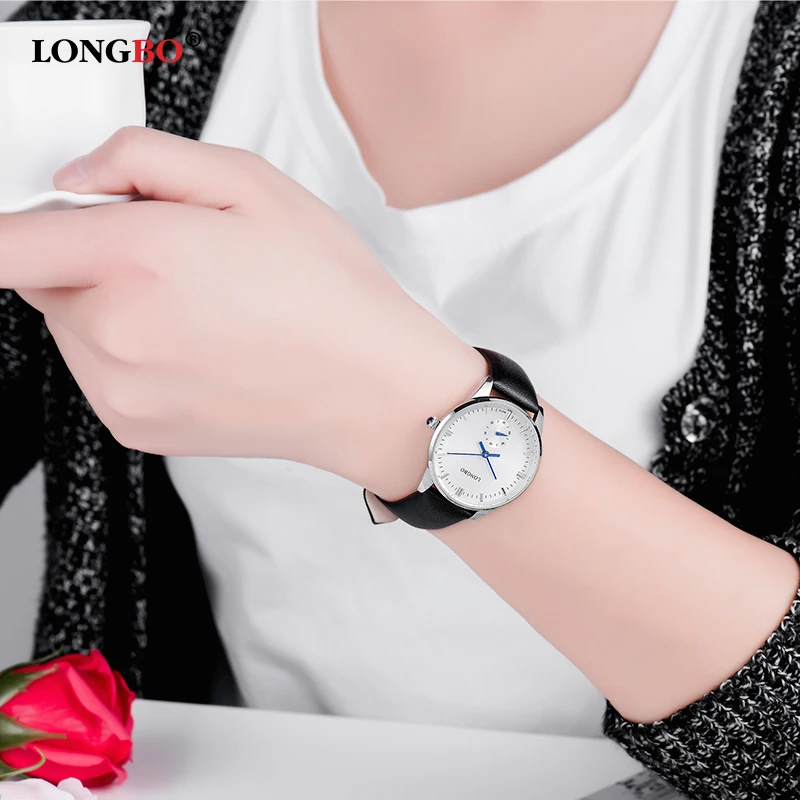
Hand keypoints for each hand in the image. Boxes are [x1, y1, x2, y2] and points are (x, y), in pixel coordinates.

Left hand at [0, 127, 484, 495]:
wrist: (371, 390)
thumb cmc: (328, 294)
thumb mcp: (252, 184)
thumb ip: (143, 158)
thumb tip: (78, 176)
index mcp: (139, 260)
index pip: (6, 242)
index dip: (23, 221)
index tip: (54, 217)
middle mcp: (116, 333)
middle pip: (41, 278)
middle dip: (88, 255)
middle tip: (173, 256)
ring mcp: (121, 390)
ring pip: (71, 325)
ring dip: (110, 305)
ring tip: (198, 307)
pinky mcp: (134, 427)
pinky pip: (98, 372)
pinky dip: (129, 351)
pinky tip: (198, 346)